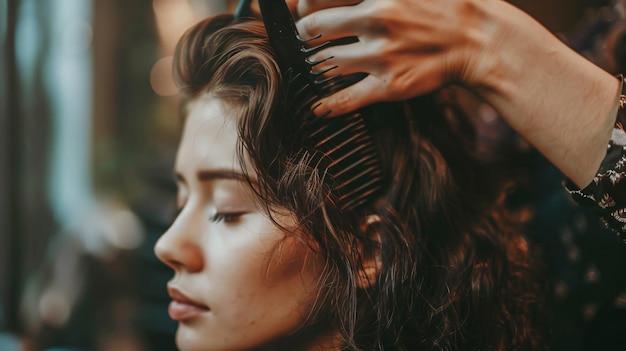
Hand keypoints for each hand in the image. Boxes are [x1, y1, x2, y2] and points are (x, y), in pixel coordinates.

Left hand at [288, 0, 502, 115]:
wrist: (479, 38)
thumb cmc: (444, 5)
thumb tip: (314, 0)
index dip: (302, 8)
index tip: (301, 14)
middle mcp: (376, 18)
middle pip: (313, 29)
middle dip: (303, 37)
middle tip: (304, 42)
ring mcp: (381, 54)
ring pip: (326, 63)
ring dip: (316, 67)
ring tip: (316, 68)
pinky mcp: (390, 84)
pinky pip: (348, 98)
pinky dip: (328, 105)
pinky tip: (318, 109)